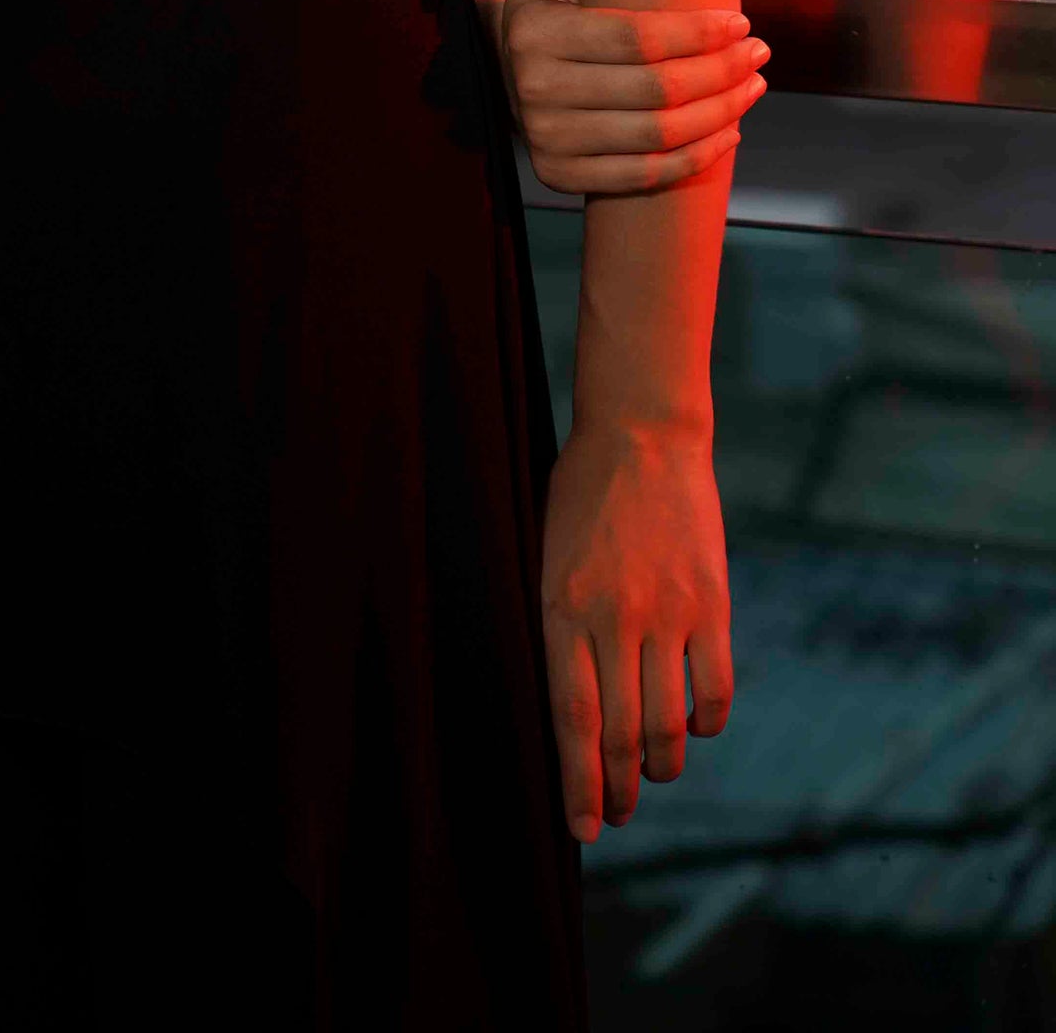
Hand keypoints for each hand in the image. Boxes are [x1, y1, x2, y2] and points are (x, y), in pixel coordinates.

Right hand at [474, 0, 767, 195]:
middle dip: (721, 71)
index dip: (697, 33)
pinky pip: (645, 175)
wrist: (502, 74)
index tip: (739, 23)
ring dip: (720, 114)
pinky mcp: (561, 175)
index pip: (636, 38)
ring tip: (752, 88)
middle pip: (657, 89)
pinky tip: (728, 133)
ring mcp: (549, 140)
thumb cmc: (544, 16)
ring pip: (660, 135)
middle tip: (758, 53)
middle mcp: (539, 90)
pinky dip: (696, 158)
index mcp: (538, 34)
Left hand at [542, 421, 731, 839]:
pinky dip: (704, 723)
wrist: (641, 432)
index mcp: (561, 607)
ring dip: (658, 766)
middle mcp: (613, 618)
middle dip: (616, 790)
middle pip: (617, 733)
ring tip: (651, 777)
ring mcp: (666, 613)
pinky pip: (712, 690)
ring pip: (666, 723)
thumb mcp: (547, 554)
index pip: (571, 719)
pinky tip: (692, 729)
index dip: (576, 782)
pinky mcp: (710, 605)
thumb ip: (558, 624)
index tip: (580, 827)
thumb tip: (570, 705)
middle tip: (616, 816)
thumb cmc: (582, 493)